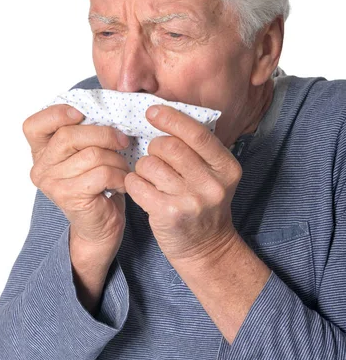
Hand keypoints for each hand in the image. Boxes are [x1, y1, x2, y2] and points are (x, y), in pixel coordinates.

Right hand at [22, 104, 130, 256]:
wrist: (100, 228)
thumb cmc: (97, 185)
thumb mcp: (86, 153)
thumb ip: (85, 134)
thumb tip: (108, 109)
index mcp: (40, 152)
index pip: (34, 125)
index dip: (56, 114)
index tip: (80, 114)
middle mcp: (40, 168)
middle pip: (69, 135)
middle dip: (104, 134)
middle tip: (122, 141)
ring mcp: (53, 184)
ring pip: (92, 154)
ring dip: (117, 159)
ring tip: (122, 169)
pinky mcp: (70, 196)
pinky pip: (103, 173)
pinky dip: (120, 175)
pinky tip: (121, 183)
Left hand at [124, 105, 241, 262]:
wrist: (206, 247)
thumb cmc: (203, 204)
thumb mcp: (213, 175)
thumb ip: (197, 149)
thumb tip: (163, 114)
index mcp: (226, 167)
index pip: (197, 134)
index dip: (171, 118)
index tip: (153, 112)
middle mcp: (212, 184)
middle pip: (169, 146)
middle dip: (154, 146)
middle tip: (156, 156)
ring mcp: (191, 200)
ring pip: (150, 164)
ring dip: (143, 166)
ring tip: (151, 177)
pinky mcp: (169, 214)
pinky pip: (138, 184)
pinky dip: (134, 182)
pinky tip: (142, 188)